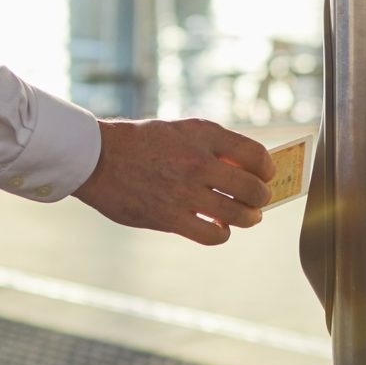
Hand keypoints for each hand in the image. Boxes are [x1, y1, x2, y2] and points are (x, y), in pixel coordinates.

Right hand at [71, 118, 274, 245]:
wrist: (98, 158)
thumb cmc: (140, 143)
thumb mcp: (179, 130)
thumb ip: (211, 146)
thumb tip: (244, 168)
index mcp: (202, 134)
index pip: (254, 153)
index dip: (267, 167)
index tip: (267, 174)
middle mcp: (198, 162)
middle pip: (251, 187)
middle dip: (261, 196)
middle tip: (259, 200)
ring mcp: (185, 191)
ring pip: (237, 214)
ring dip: (248, 218)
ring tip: (247, 217)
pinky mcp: (170, 217)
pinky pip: (212, 234)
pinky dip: (222, 233)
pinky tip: (219, 229)